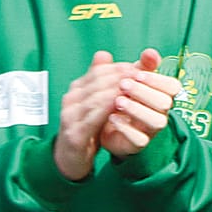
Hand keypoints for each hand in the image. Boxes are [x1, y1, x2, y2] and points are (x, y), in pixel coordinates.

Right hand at [54, 51, 131, 180]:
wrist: (70, 156)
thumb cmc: (88, 127)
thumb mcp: (100, 103)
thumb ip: (108, 81)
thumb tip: (109, 54)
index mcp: (78, 89)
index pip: (99, 70)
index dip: (121, 67)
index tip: (140, 67)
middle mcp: (72, 99)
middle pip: (97, 81)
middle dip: (122, 77)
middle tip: (141, 76)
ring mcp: (70, 115)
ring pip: (95, 97)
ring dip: (116, 91)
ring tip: (135, 89)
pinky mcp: (74, 133)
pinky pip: (91, 118)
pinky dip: (107, 110)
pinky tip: (120, 107)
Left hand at [100, 48, 182, 158]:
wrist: (107, 128)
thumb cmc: (125, 100)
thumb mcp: (132, 80)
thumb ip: (141, 66)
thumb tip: (151, 52)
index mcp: (163, 95)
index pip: (173, 86)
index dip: (157, 79)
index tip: (136, 73)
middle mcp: (162, 113)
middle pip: (165, 103)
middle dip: (143, 92)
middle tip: (123, 85)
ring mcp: (152, 130)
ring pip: (157, 121)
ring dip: (136, 109)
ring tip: (117, 102)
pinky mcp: (139, 144)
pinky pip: (139, 139)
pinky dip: (125, 127)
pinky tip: (112, 117)